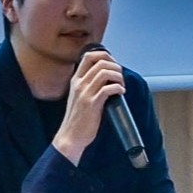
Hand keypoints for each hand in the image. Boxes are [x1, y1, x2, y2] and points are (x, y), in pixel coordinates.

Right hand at [52, 49, 128, 163]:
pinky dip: (118, 87)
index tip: (113, 63)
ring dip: (118, 76)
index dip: (104, 55)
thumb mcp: (78, 96)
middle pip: (100, 62)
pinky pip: (108, 89)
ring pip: (105, 72)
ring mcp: (85, 93)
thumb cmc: (77, 118)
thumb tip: (107, 77)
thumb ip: (88, 85)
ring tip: (122, 84)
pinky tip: (121, 92)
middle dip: (115, 66)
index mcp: (76, 80)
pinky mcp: (92, 104)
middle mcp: (79, 84)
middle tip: (120, 76)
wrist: (70, 137)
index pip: (88, 56)